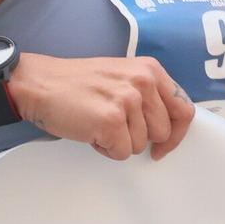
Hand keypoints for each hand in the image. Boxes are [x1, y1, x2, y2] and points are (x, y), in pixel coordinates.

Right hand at [7, 54, 194, 160]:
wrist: (40, 83)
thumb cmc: (77, 84)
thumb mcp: (122, 76)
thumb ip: (148, 94)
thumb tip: (167, 126)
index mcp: (150, 70)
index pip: (184, 109)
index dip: (176, 134)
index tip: (163, 145)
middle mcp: (143, 82)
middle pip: (163, 132)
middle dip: (140, 138)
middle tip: (115, 126)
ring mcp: (127, 100)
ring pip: (140, 145)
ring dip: (119, 142)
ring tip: (98, 122)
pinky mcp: (111, 120)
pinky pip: (121, 153)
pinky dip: (105, 149)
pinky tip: (90, 131)